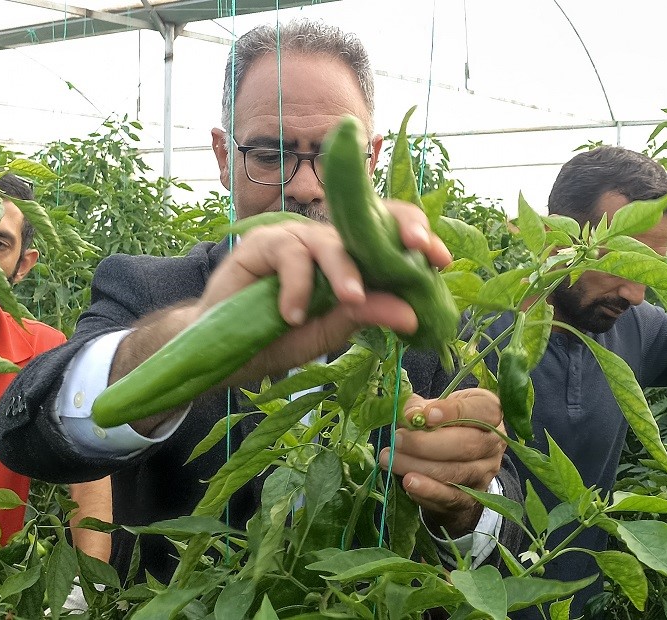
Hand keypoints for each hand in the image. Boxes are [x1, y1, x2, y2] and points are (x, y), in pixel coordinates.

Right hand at [116, 199, 450, 434]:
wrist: (224, 351)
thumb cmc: (279, 338)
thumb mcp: (328, 334)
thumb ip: (363, 317)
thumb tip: (410, 314)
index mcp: (351, 259)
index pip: (388, 236)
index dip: (415, 237)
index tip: (441, 260)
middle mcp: (326, 242)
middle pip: (366, 223)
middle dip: (396, 232)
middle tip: (418, 254)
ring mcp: (294, 239)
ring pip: (329, 240)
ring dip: (344, 271)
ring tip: (350, 299)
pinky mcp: (262, 244)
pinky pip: (289, 255)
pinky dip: (296, 285)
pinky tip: (292, 315)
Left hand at [378, 388, 504, 537]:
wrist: (454, 460)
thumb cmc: (444, 424)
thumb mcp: (436, 406)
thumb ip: (420, 406)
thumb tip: (409, 415)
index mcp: (491, 413)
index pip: (481, 411)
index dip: (453, 412)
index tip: (425, 415)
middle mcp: (494, 444)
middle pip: (467, 445)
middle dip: (426, 443)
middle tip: (397, 440)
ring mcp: (485, 473)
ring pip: (455, 473)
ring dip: (418, 467)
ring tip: (391, 460)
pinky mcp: (471, 498)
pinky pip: (449, 497)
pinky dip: (426, 491)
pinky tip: (407, 483)